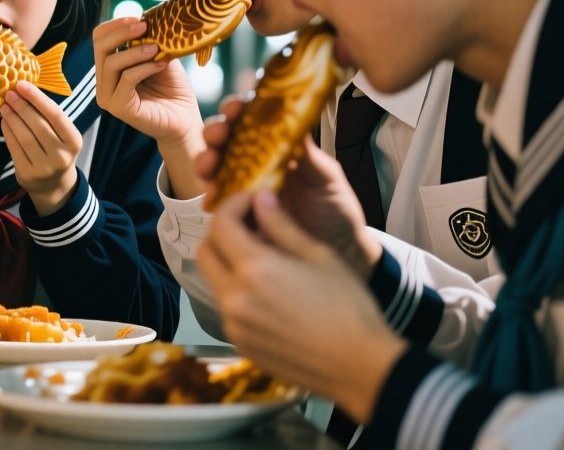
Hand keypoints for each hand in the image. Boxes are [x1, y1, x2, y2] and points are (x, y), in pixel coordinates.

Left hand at [0, 82, 82, 213]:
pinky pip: (14, 148)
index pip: (55, 115)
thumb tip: (25, 91)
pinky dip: (7, 132)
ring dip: (12, 118)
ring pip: (24, 136)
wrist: (54, 185)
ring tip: (5, 106)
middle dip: (22, 106)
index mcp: (74, 141)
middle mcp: (61, 156)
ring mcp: (44, 167)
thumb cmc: (57, 151)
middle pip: (38, 125)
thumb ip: (49, 117)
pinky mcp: (27, 174)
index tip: (22, 84)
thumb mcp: (62, 136)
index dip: (37, 98)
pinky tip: (4, 121)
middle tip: (9, 93)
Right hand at [94, 17, 204, 197]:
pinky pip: (126, 79)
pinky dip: (144, 67)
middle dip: (120, 32)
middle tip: (144, 26)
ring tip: (157, 48)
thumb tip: (145, 17)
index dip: (115, 25)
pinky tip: (161, 64)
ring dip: (135, 51)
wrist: (185, 120)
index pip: (99, 39)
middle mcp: (103, 81)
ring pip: (111, 63)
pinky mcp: (119, 108)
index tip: (138, 18)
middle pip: (99, 47)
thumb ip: (149, 39)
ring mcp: (108, 96)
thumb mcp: (160, 56)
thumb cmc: (173, 89)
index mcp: (109, 67)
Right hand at [196, 95, 379, 273]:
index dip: (239, 110)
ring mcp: (245, 190)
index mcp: (278, 148)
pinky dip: (212, 196)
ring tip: (210, 164)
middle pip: (226, 140)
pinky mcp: (239, 215)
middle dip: (215, 132)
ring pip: (214, 167)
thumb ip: (312, 158)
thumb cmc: (337, 211)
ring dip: (206, 160)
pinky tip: (214, 195)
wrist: (339, 251)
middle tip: (219, 135)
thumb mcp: (329, 179)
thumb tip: (298, 130)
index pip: (252, 121)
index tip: (235, 108)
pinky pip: (218, 202)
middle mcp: (257, 165)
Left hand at [196, 189, 405, 422]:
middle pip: (205, 251)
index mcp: (254, 270)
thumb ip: (282, 225)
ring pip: (214, 280)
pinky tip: (269, 292)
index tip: (251, 201)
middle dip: (222, 233)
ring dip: (229, 263)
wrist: (358, 366)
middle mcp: (234, 298)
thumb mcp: (318, 255)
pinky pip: (227, 308)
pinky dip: (238, 291)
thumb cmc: (347, 307)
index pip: (220, 224)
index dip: (232, 205)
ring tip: (264, 260)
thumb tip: (260, 198)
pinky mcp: (239, 344)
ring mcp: (233, 325)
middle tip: (251, 227)